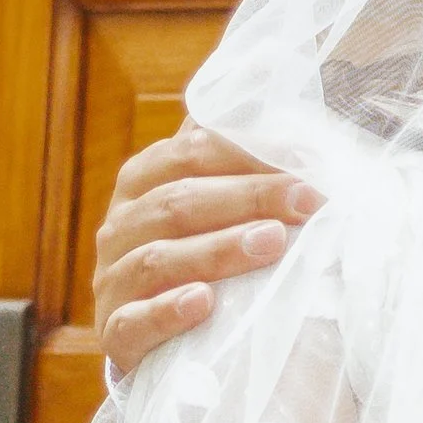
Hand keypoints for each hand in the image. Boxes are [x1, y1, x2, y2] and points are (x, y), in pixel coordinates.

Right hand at [92, 122, 320, 372]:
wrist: (164, 334)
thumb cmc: (203, 249)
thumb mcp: (217, 198)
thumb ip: (235, 152)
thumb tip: (274, 88)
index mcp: (144, 179)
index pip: (191, 153)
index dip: (249, 153)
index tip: (309, 165)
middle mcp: (121, 225)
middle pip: (179, 202)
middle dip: (249, 198)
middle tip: (307, 202)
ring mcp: (112, 280)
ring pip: (159, 259)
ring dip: (219, 250)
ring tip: (273, 243)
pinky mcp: (115, 333)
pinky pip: (134, 322)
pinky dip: (168, 311)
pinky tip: (204, 304)